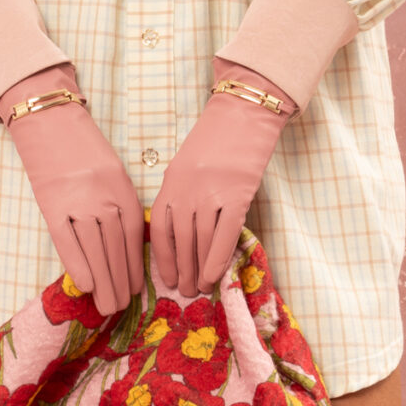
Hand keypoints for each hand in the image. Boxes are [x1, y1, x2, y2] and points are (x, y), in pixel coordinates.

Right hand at [0, 72, 144, 318]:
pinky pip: (67, 240)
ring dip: (103, 280)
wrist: (50, 122)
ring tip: (106, 305)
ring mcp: (78, 201)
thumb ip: (120, 205)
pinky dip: (77, 263)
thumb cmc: (84, 151)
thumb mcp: (113, 174)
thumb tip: (125, 248)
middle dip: (120, 281)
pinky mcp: (52, 204)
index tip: (136, 290)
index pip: (133, 236)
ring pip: (95, 248)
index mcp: (122, 190)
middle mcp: (103, 197)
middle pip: (115, 247)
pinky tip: (84, 285)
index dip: (135, 266)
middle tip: (120, 307)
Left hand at [148, 70, 297, 294]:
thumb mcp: (186, 166)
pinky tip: (216, 276)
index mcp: (171, 183)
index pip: (160, 229)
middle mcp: (187, 190)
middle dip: (182, 269)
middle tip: (185, 291)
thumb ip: (181, 195)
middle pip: (181, 240)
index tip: (167, 278)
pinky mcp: (237, 195)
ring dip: (199, 269)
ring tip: (200, 288)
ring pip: (201, 241)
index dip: (163, 258)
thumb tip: (183, 235)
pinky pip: (225, 235)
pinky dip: (218, 259)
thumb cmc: (217, 140)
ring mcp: (212, 193)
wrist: (244, 113)